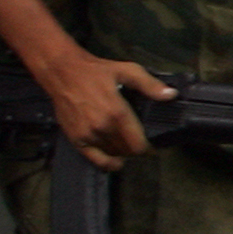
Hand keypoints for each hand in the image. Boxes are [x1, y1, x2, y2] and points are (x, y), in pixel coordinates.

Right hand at [32, 47, 174, 170]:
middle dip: (137, 149)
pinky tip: (115, 161)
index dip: (149, 149)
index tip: (153, 146)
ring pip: (113, 155)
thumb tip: (171, 95)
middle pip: (127, 152)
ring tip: (127, 145)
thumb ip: (150, 85)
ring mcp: (88, 135)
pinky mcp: (76, 138)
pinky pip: (95, 159)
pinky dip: (108, 163)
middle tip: (140, 142)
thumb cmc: (95, 71)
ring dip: (123, 153)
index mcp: (117, 113)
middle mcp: (103, 127)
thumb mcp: (127, 71)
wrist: (62, 72)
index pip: (139, 145)